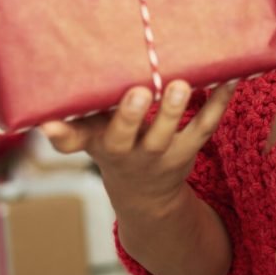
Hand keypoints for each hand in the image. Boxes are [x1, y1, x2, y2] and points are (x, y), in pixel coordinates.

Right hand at [40, 80, 234, 215]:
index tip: (62, 118)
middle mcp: (131, 152)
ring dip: (176, 110)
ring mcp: (162, 153)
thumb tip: (46, 117)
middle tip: (141, 91)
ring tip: (182, 85)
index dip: (76, 131)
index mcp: (103, 145)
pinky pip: (206, 127)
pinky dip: (218, 104)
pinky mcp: (189, 149)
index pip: (87, 140)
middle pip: (130, 137)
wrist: (145, 194)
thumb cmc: (115, 148)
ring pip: (170, 135)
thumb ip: (74, 127)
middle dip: (133, 116)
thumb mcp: (91, 140)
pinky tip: (229, 80)